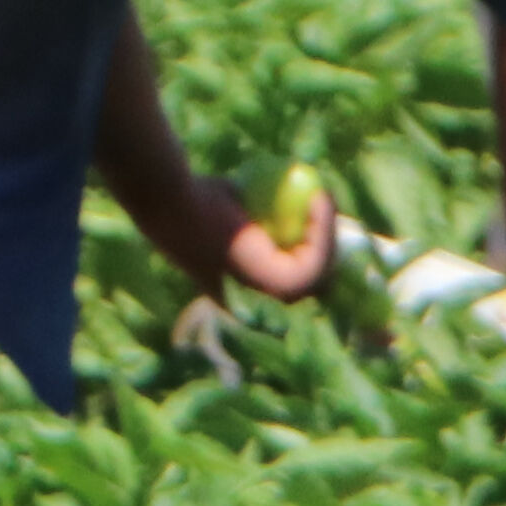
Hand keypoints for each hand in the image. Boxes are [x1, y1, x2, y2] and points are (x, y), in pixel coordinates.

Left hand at [188, 173, 332, 305]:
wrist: (175, 206)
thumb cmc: (195, 201)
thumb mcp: (234, 207)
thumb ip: (258, 214)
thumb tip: (290, 198)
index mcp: (246, 296)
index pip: (294, 283)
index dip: (315, 252)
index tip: (319, 218)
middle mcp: (260, 308)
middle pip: (314, 284)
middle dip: (330, 248)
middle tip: (325, 207)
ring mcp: (270, 301)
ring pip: (321, 276)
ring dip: (329, 236)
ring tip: (322, 198)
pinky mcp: (280, 286)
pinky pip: (318, 261)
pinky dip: (325, 229)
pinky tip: (320, 200)